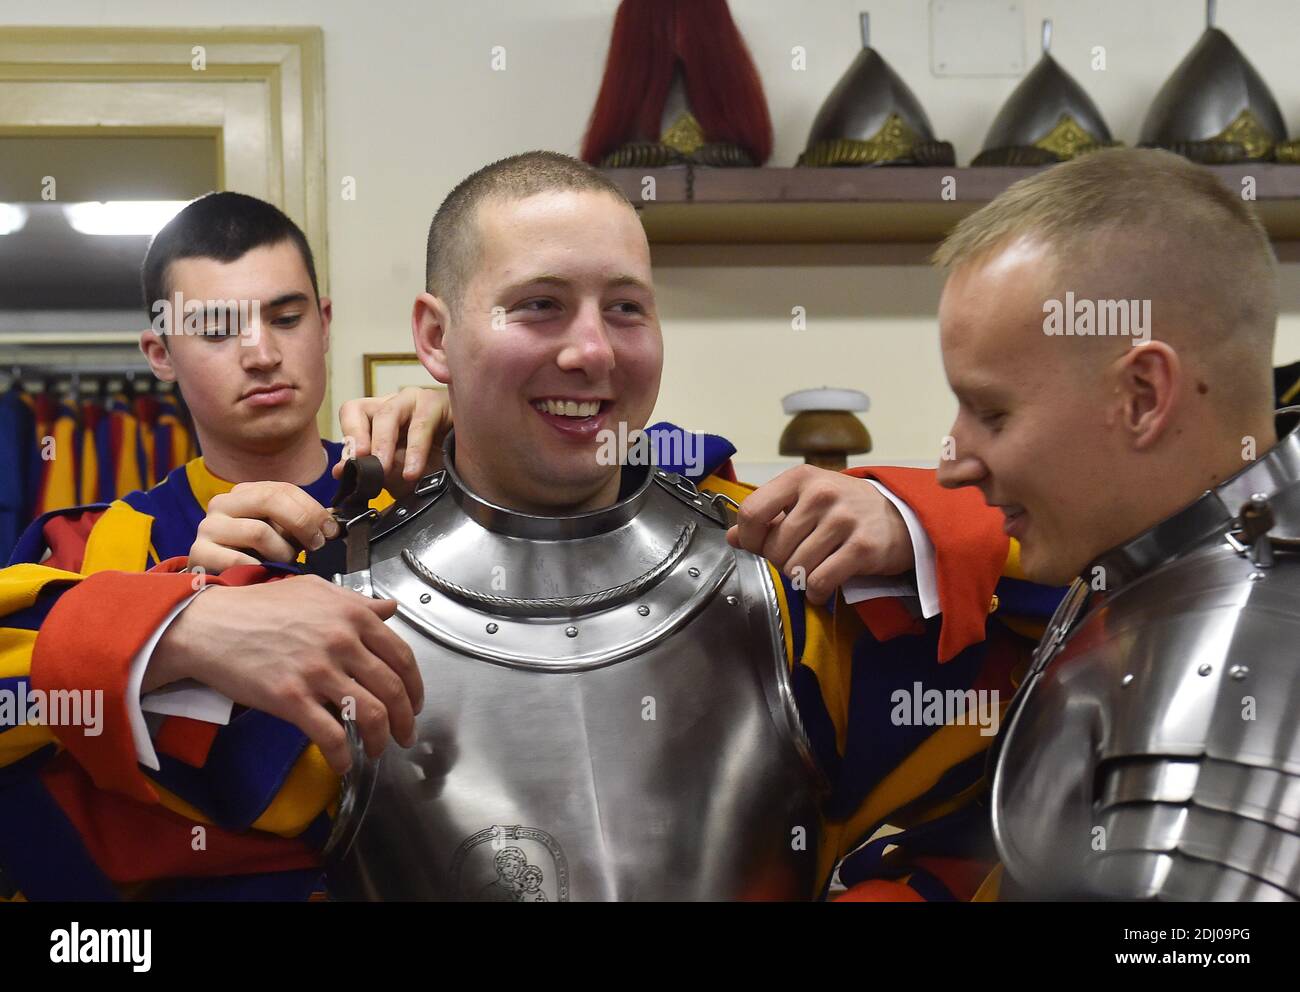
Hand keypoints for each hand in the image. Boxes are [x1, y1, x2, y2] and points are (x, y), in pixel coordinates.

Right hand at [146, 575, 423, 774]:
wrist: (208, 625)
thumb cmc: (258, 607)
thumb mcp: (314, 591)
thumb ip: (356, 602)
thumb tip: (389, 609)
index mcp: (352, 616)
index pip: (402, 656)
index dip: (415, 686)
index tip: (415, 703)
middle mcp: (342, 642)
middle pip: (393, 690)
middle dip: (404, 720)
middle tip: (404, 735)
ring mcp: (318, 671)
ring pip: (370, 714)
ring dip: (380, 740)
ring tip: (377, 750)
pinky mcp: (292, 698)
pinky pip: (331, 735)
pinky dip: (343, 755)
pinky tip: (343, 763)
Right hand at [188, 481, 339, 573]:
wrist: (214, 579)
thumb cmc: (253, 555)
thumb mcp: (279, 533)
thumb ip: (301, 523)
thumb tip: (332, 525)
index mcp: (244, 494)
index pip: (283, 489)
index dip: (312, 509)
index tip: (331, 530)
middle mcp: (222, 504)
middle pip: (270, 500)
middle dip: (302, 522)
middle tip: (317, 544)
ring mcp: (208, 527)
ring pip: (258, 531)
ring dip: (282, 552)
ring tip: (286, 563)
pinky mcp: (199, 553)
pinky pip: (239, 559)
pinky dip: (260, 568)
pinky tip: (264, 574)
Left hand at [334, 387, 452, 498]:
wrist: (469, 470)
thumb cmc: (432, 467)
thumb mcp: (396, 474)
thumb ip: (370, 470)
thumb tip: (341, 471)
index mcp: (380, 417)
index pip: (352, 412)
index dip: (349, 435)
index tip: (349, 465)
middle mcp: (397, 403)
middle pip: (368, 411)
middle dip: (365, 442)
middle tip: (369, 469)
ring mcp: (418, 400)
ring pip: (390, 412)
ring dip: (385, 444)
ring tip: (387, 470)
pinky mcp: (441, 403)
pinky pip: (423, 421)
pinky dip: (415, 448)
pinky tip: (414, 470)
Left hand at [726, 464, 913, 604]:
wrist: (901, 516)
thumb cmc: (845, 509)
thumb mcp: (805, 499)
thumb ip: (767, 516)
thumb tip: (731, 536)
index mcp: (800, 478)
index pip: (752, 512)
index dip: (749, 538)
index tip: (759, 545)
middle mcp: (821, 494)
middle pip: (774, 547)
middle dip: (780, 562)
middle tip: (797, 558)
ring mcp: (844, 520)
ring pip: (795, 567)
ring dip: (800, 578)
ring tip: (814, 568)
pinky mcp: (863, 547)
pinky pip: (820, 581)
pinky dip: (817, 592)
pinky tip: (823, 585)